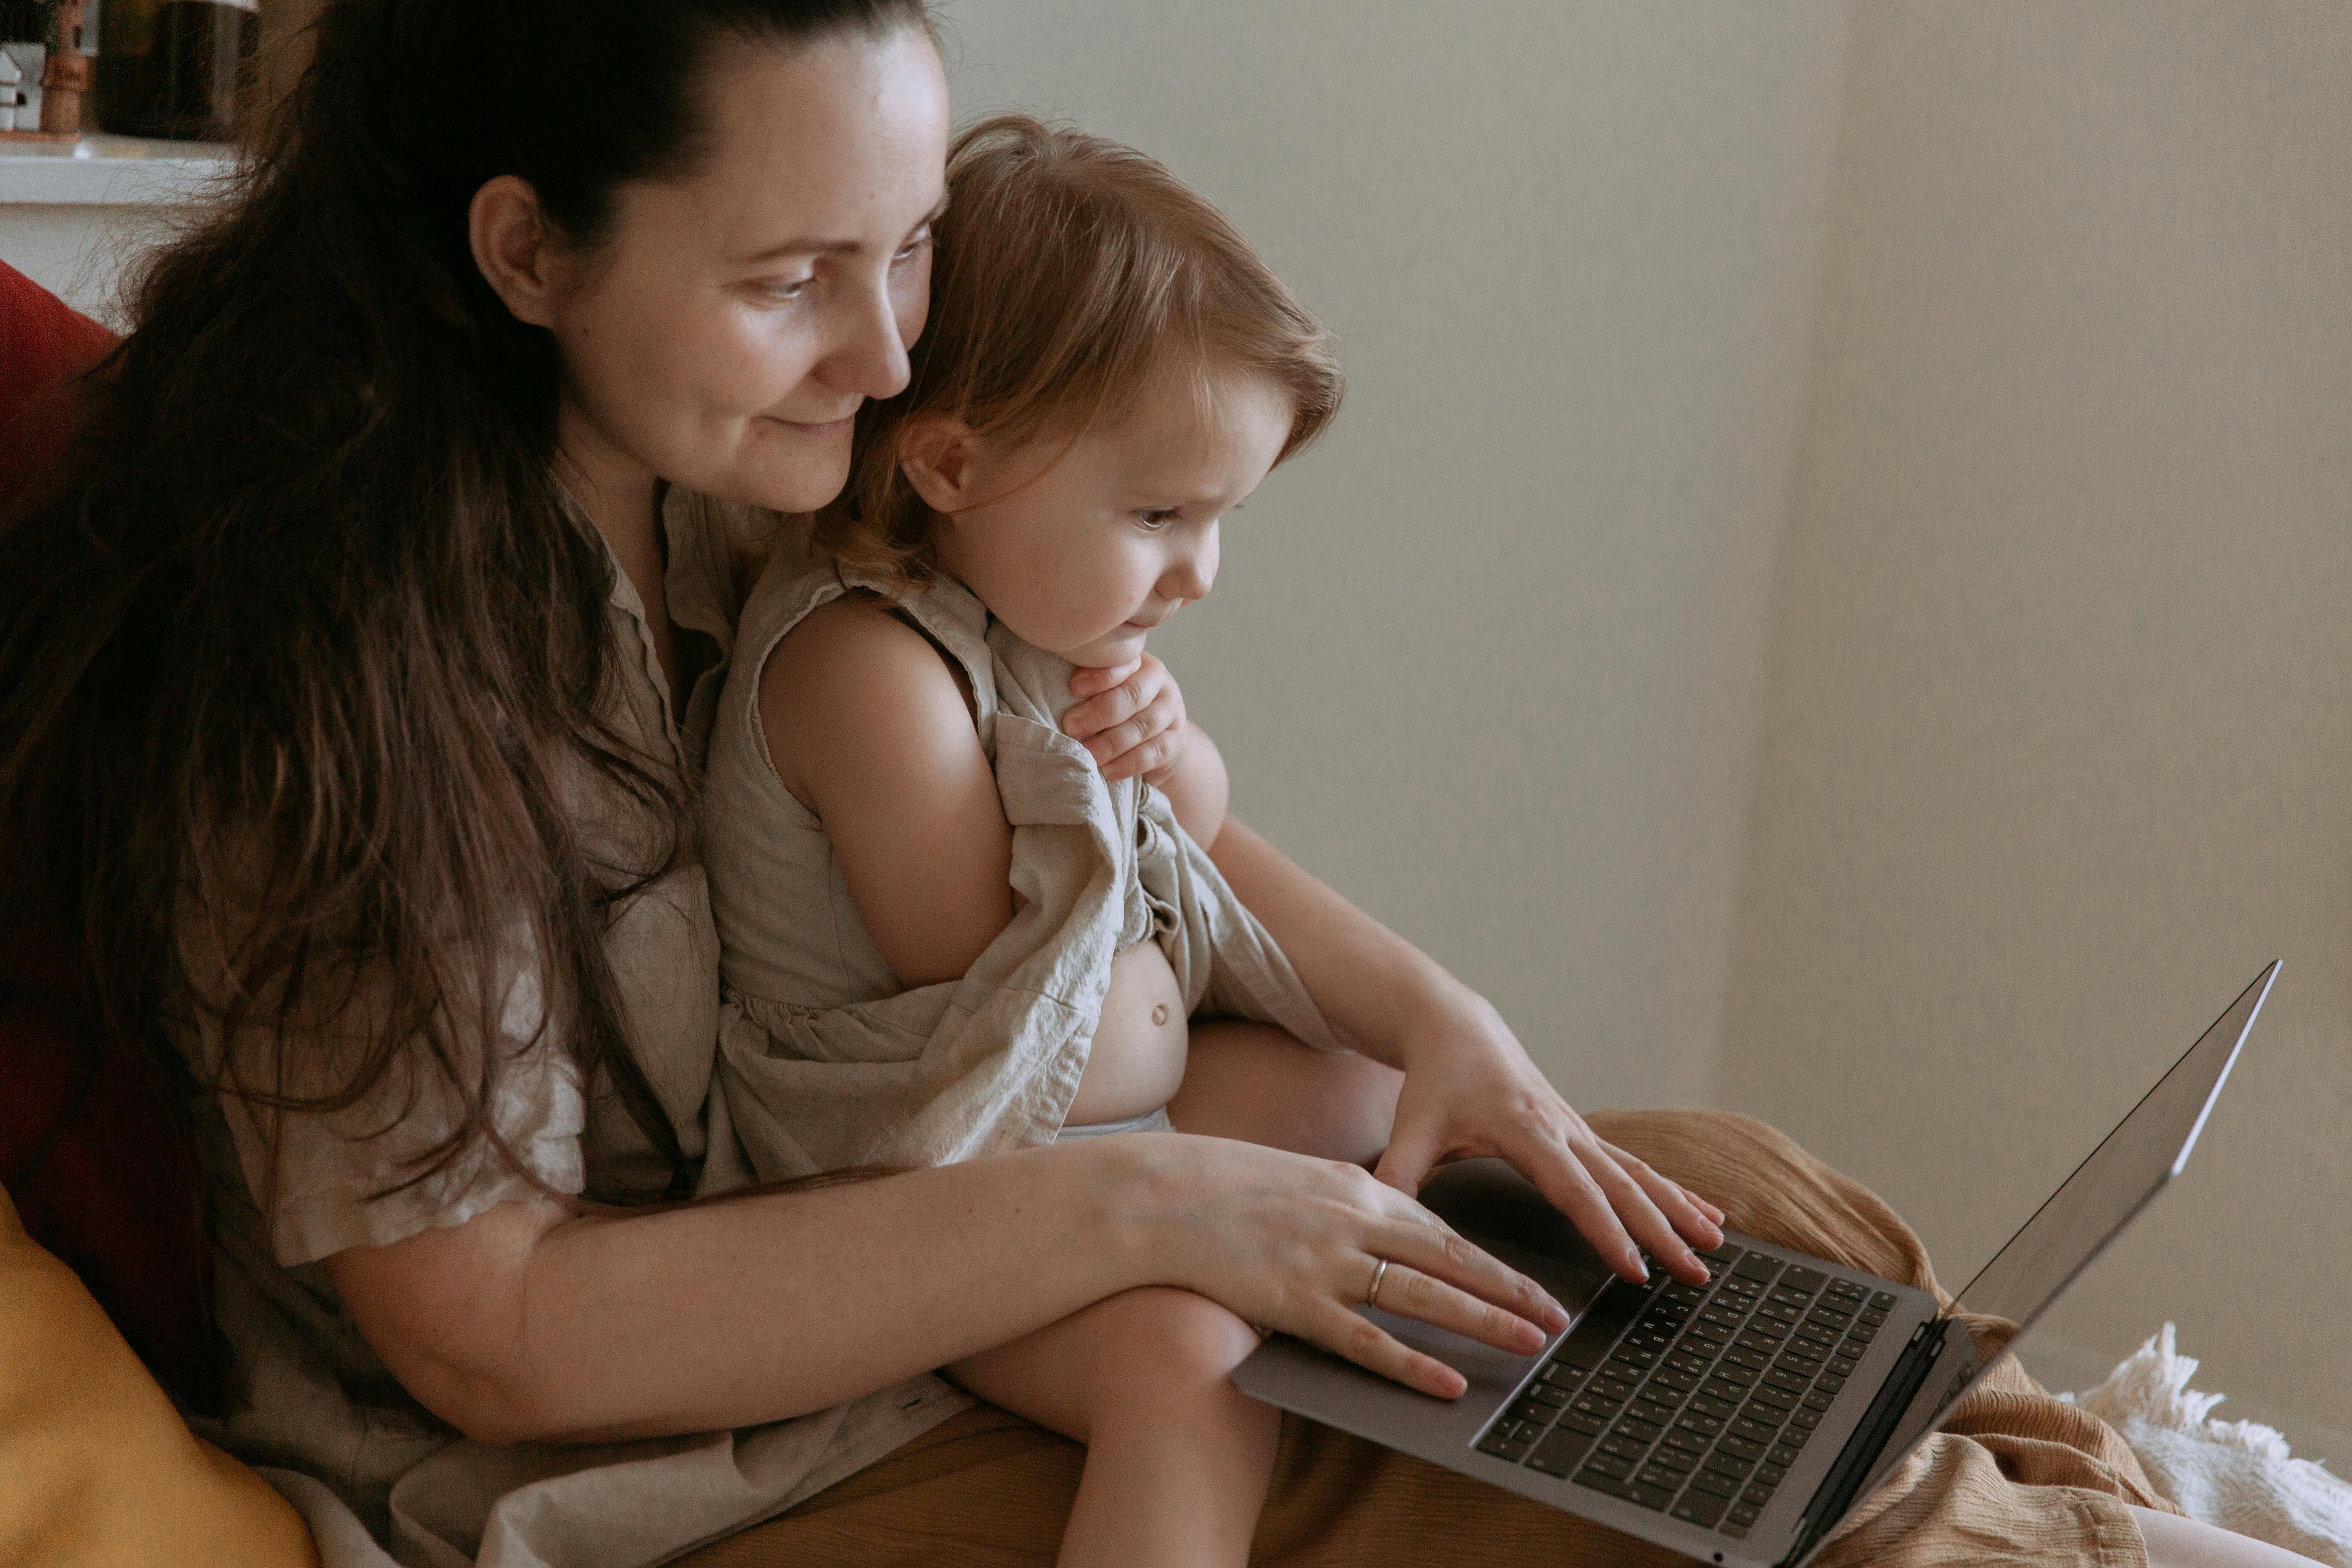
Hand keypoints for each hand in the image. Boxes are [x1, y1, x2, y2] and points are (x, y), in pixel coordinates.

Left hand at [1064, 653, 1186, 784]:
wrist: (1160, 739)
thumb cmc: (1119, 712)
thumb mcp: (1107, 693)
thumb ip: (1087, 688)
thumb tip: (1048, 691)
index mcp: (1138, 663)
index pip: (1123, 663)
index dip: (1099, 676)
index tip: (1073, 688)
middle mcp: (1160, 683)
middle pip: (1133, 695)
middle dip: (1100, 712)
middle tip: (1071, 726)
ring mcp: (1172, 713)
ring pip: (1143, 725)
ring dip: (1112, 742)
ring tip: (1087, 753)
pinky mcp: (1177, 742)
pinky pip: (1155, 752)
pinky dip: (1130, 763)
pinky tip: (1109, 771)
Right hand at [1131, 1133, 1572, 1399]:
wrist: (1163, 1195)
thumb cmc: (1227, 1186)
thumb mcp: (1302, 1179)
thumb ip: (1347, 1201)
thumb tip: (1383, 1223)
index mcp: (1357, 1188)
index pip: (1441, 1231)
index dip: (1493, 1261)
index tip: (1533, 1284)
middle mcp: (1353, 1222)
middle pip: (1450, 1261)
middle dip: (1511, 1290)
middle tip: (1557, 1319)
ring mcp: (1327, 1263)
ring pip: (1424, 1299)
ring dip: (1484, 1322)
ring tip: (1530, 1345)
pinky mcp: (1297, 1303)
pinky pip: (1367, 1341)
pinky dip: (1413, 1365)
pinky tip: (1448, 1383)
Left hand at [1372, 991, 1727, 1287]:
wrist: (1455, 1027)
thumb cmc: (1434, 1081)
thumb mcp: (1412, 1127)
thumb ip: (1399, 1174)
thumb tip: (1384, 1220)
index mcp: (1524, 1129)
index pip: (1574, 1188)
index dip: (1605, 1229)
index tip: (1634, 1266)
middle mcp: (1562, 1127)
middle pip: (1621, 1185)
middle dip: (1661, 1230)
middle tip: (1693, 1271)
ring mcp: (1577, 1128)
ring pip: (1638, 1173)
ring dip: (1678, 1209)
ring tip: (1714, 1244)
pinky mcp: (1582, 1131)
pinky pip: (1633, 1163)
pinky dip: (1671, 1188)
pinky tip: (1703, 1210)